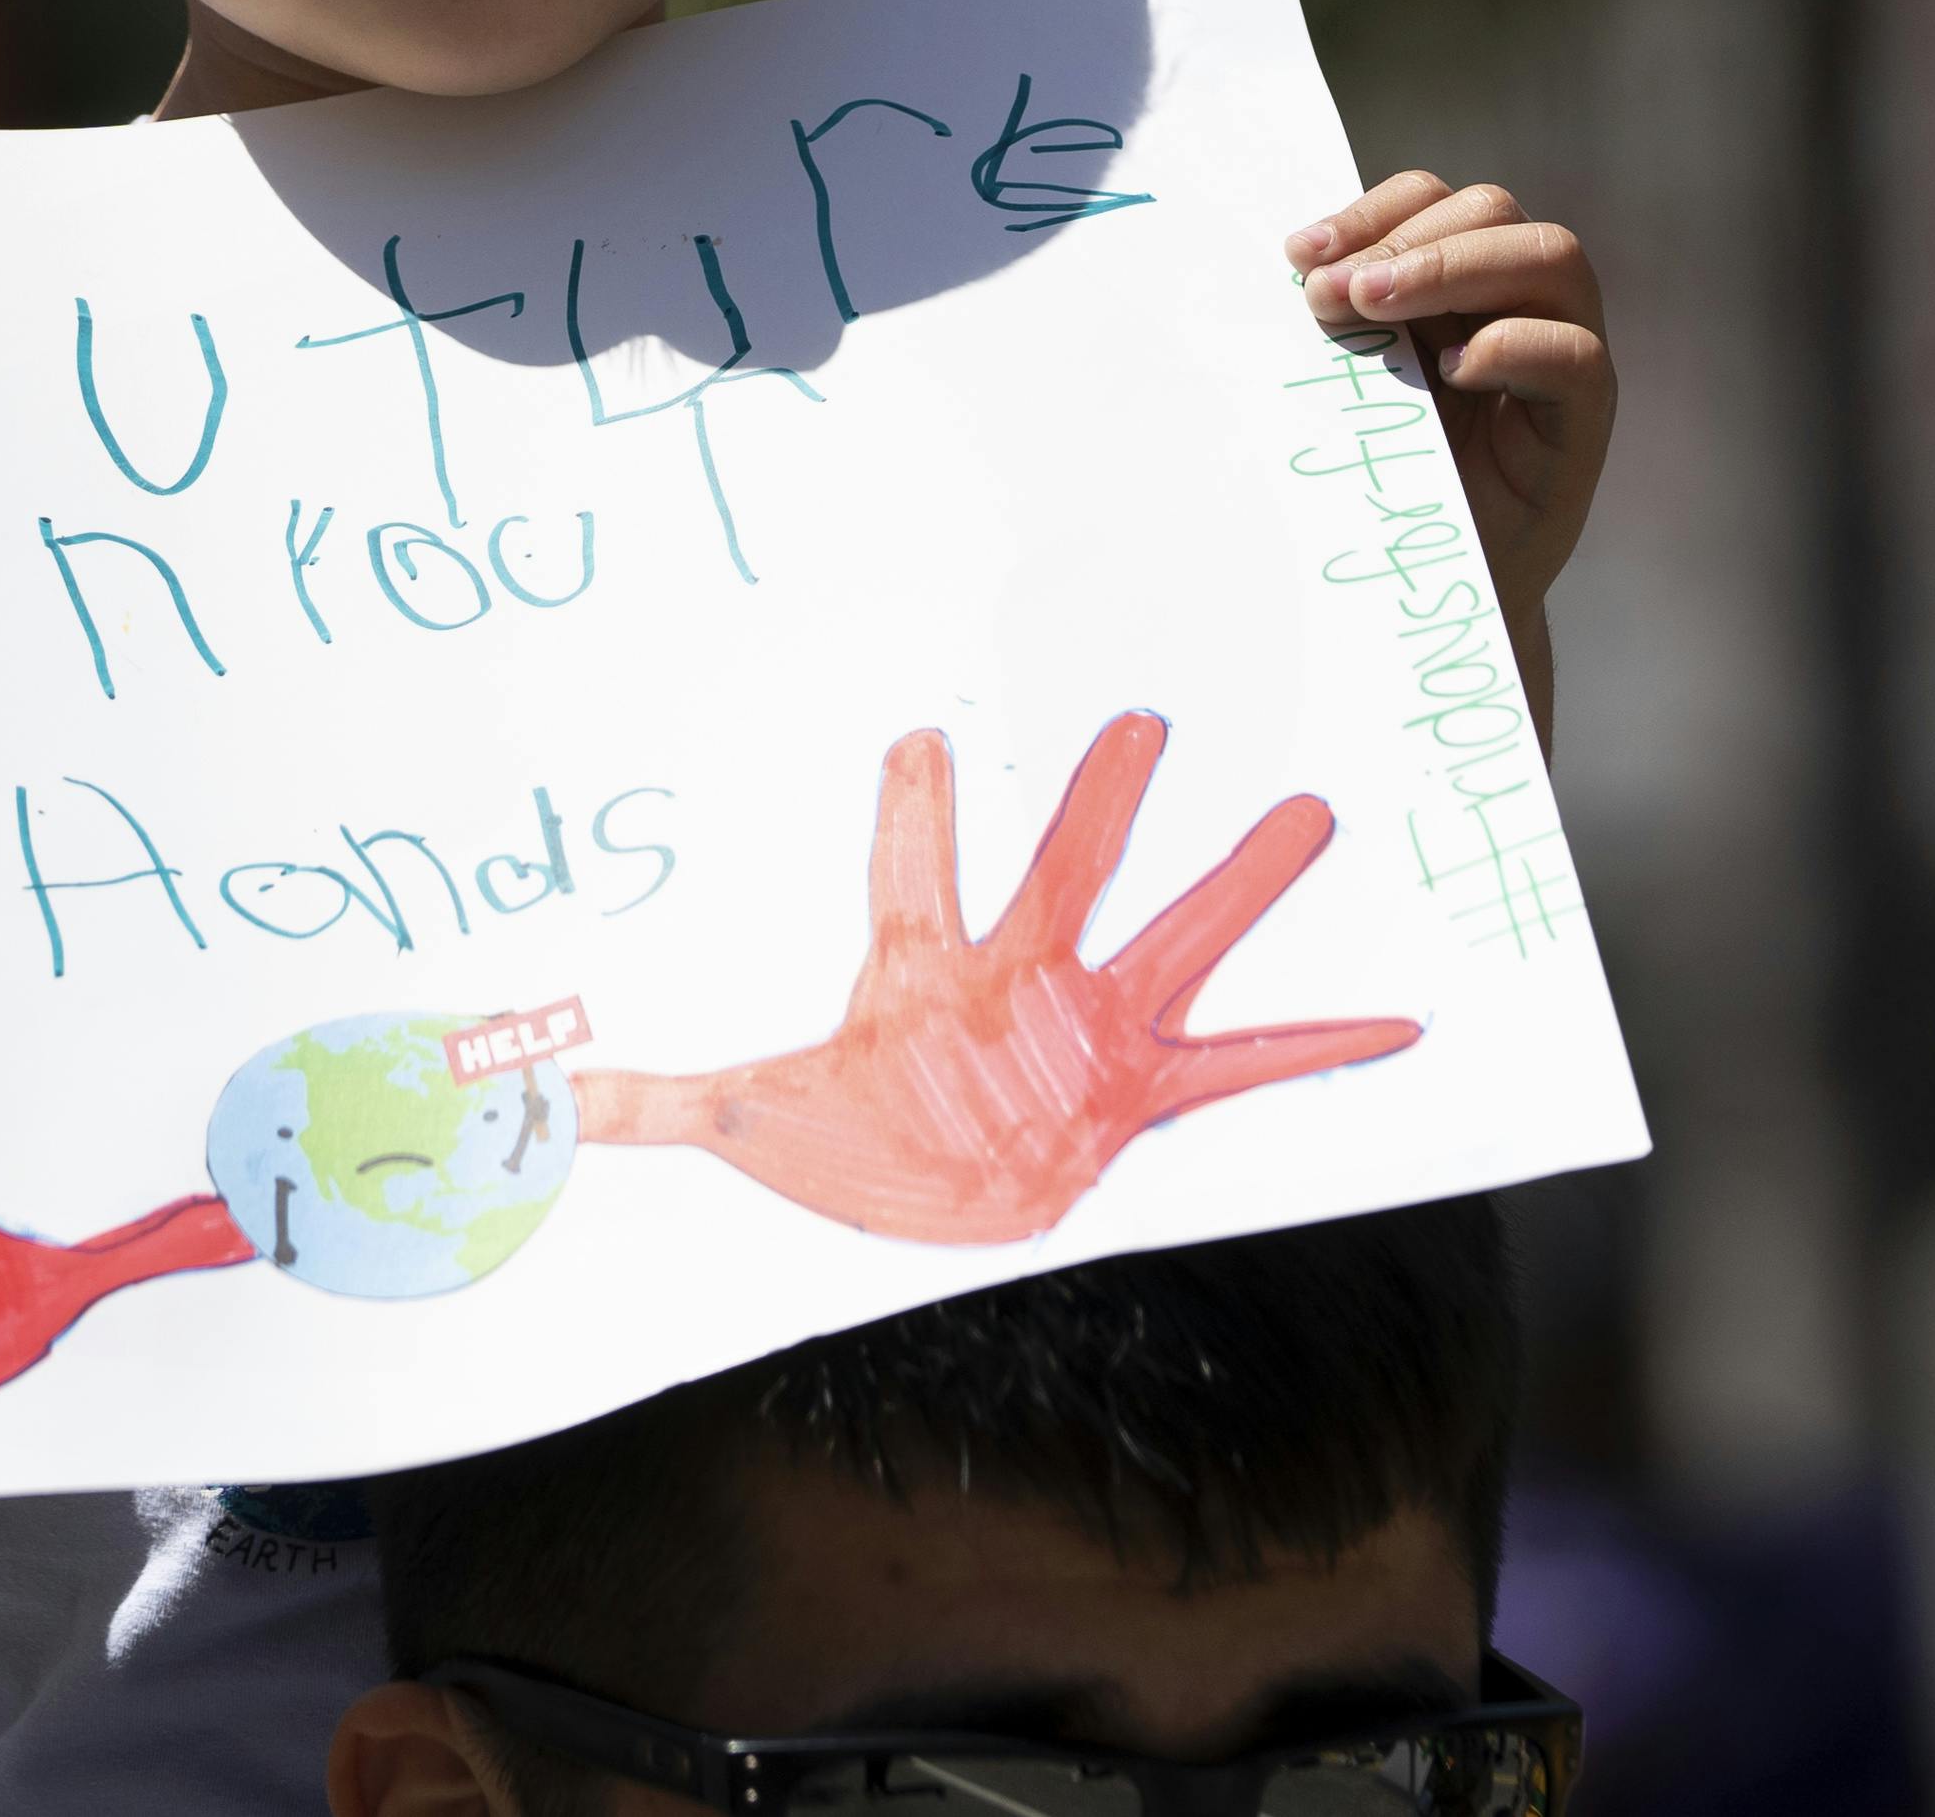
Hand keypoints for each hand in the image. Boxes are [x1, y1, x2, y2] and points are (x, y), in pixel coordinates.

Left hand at [579, 715, 1415, 1242]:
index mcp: (925, 976)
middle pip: (1067, 875)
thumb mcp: (749, 1124)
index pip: (913, 874)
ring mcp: (1091, 1034)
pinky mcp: (1138, 1096)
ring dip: (1239, 887)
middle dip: (1100, 802)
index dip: (912, 811)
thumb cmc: (855, 1150)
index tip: (918, 735)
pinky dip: (1318, 1047)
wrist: (936, 1219)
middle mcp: (1023, 983)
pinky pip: (1242, 1066)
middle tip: (1145, 714)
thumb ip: (656, 1103)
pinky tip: (1394, 1020)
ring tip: (1308, 815)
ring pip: (1175, 940)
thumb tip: (540, 1091)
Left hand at [1288, 172, 1608, 734]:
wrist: (1432, 583)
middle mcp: (1525, 302)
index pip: (1436, 200)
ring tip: (1377, 308)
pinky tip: (1449, 373)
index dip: (1371, 210)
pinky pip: (1576, 355)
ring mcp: (1567, 354)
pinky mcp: (1586, 419)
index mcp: (1465, 281)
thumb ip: (1346, 321)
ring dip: (1453, 270)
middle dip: (1404, 240)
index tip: (1298, 255)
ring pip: (1551, 258)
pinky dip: (1510, 347)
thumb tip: (1292, 269)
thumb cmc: (1389, 476)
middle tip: (1333, 295)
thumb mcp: (1357, 381)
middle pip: (1495, 211)